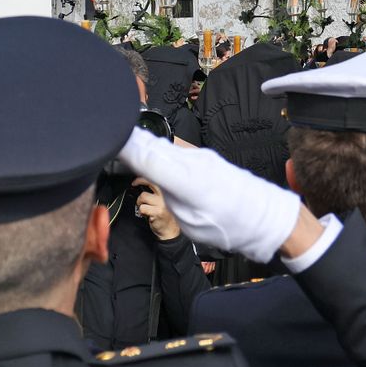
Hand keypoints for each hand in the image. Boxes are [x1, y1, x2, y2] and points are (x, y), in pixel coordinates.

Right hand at [116, 128, 304, 262]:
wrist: (266, 219)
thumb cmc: (228, 225)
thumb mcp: (188, 218)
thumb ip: (163, 191)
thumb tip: (142, 171)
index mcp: (185, 175)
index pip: (144, 152)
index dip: (120, 146)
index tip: (99, 141)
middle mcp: (192, 158)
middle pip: (150, 144)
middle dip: (125, 142)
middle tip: (102, 143)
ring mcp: (199, 155)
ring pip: (161, 145)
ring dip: (139, 145)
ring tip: (119, 151)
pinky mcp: (204, 158)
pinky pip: (173, 149)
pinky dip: (155, 151)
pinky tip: (147, 157)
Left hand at [132, 178, 180, 240]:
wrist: (170, 229)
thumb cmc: (164, 215)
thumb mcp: (161, 201)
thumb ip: (154, 193)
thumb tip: (140, 186)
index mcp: (166, 192)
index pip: (154, 179)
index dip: (143, 178)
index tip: (136, 181)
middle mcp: (165, 196)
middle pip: (150, 183)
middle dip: (139, 181)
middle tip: (134, 184)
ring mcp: (161, 203)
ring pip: (143, 197)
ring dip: (140, 203)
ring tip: (144, 208)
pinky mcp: (158, 212)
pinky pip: (142, 208)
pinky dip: (141, 212)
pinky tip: (146, 214)